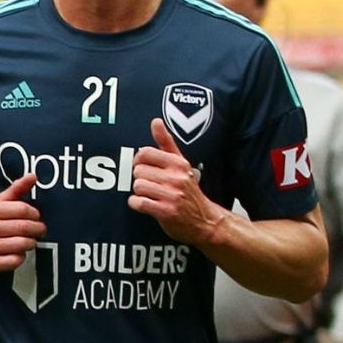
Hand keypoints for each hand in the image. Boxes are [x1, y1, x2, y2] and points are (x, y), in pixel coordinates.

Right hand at [0, 173, 46, 277]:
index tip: (36, 217)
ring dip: (31, 243)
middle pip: (23, 227)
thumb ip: (15, 190)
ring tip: (29, 241)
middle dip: (37, 229)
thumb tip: (33, 176)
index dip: (35, 214)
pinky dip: (21, 257)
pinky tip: (17, 253)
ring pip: (21, 244)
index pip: (22, 208)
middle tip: (40, 230)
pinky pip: (14, 260)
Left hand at [129, 118, 225, 244]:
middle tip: (152, 185)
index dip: (139, 161)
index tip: (145, 168)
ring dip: (139, 192)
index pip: (144, 153)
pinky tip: (146, 205)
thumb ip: (166, 143)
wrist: (205, 220)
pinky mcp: (166, 211)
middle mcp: (176, 177)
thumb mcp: (180, 164)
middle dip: (141, 179)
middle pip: (138, 171)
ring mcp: (171, 195)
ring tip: (151, 195)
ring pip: (137, 186)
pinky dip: (137, 204)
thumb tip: (155, 121)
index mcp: (178, 163)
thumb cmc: (189, 191)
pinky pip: (138, 202)